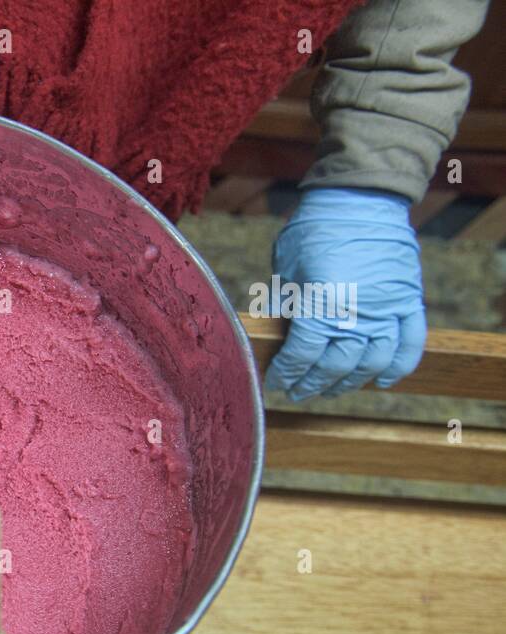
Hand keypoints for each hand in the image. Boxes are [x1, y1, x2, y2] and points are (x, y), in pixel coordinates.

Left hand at [267, 188, 425, 399]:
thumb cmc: (314, 230)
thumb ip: (282, 307)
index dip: (287, 373)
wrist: (360, 197)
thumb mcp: (286, 269)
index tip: (276, 381)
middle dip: (313, 383)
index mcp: (322, 301)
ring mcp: (388, 307)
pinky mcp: (409, 300)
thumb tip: (267, 338)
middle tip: (299, 391)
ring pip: (372, 361)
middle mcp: (358, 310)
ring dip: (350, 381)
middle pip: (336, 365)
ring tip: (331, 387)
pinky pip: (410, 344)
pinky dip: (397, 368)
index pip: (303, 354)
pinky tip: (380, 381)